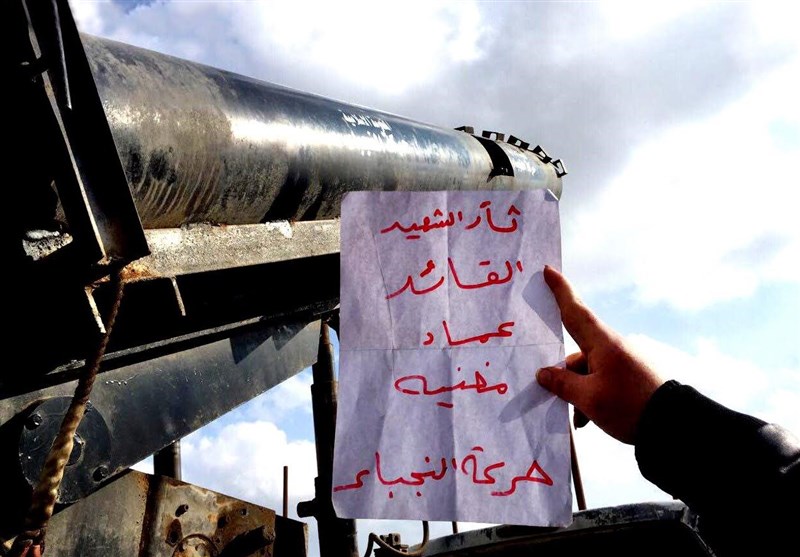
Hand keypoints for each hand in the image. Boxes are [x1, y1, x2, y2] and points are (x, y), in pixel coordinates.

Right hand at [536, 266, 664, 443]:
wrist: (675, 425)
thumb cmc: (630, 406)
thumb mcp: (589, 398)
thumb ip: (562, 384)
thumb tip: (544, 374)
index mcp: (603, 343)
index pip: (575, 311)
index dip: (560, 291)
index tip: (548, 271)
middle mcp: (612, 348)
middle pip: (576, 352)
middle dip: (562, 372)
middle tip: (547, 390)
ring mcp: (622, 363)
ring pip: (587, 370)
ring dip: (577, 391)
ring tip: (576, 417)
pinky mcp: (629, 378)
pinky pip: (600, 381)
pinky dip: (590, 397)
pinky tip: (586, 419)